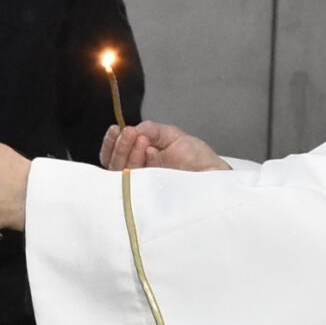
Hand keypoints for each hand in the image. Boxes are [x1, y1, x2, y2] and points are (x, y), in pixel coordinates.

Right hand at [99, 121, 227, 173]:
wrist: (213, 173)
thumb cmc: (196, 158)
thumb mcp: (171, 136)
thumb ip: (150, 130)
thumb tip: (132, 129)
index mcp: (141, 158)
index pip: (116, 153)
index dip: (112, 141)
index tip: (117, 128)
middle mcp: (138, 173)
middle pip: (113, 163)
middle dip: (119, 145)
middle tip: (130, 132)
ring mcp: (142, 185)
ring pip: (120, 173)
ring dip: (126, 151)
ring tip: (141, 138)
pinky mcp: (148, 195)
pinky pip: (131, 183)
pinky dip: (136, 163)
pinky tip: (146, 151)